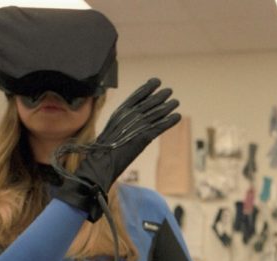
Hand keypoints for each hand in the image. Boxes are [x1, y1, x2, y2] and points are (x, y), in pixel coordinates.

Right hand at [54, 78, 180, 220]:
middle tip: (169, 90)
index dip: (146, 89)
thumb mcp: (110, 133)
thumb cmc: (100, 153)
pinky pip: (159, 127)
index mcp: (118, 114)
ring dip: (167, 107)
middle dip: (159, 96)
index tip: (155, 81)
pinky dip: (169, 121)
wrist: (99, 164)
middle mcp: (128, 117)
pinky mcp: (143, 138)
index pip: (135, 97)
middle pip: (147, 103)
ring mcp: (136, 127)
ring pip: (155, 113)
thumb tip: (129, 124)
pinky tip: (177, 117)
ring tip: (176, 102)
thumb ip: (121, 126)